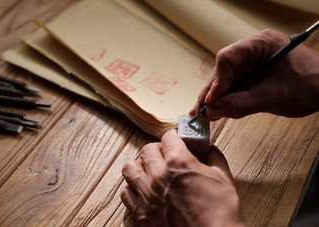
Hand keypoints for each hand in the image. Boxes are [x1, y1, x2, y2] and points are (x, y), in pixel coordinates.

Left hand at [121, 130, 243, 226]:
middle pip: (146, 149)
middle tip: (165, 155)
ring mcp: (147, 195)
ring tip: (150, 170)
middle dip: (157, 149)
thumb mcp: (223, 177)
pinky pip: (125, 193)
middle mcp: (158, 176)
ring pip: (129, 168)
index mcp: (178, 163)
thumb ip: (214, 156)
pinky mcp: (142, 213)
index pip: (167, 137)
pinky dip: (132, 188)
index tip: (176, 139)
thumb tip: (209, 148)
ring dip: (139, 166)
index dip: (174, 136)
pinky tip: (143, 189)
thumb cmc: (220, 212)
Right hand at [190, 29, 318, 119]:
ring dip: (218, 97)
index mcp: (260, 44)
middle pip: (224, 70)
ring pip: (228, 79)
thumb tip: (214, 110)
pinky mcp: (256, 75)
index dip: (216, 81)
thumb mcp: (273, 97)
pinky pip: (237, 85)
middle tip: (200, 110)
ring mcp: (255, 62)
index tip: (210, 101)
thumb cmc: (313, 84)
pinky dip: (228, 98)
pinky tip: (219, 109)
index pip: (227, 59)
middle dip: (212, 92)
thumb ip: (240, 104)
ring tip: (205, 113)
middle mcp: (255, 50)